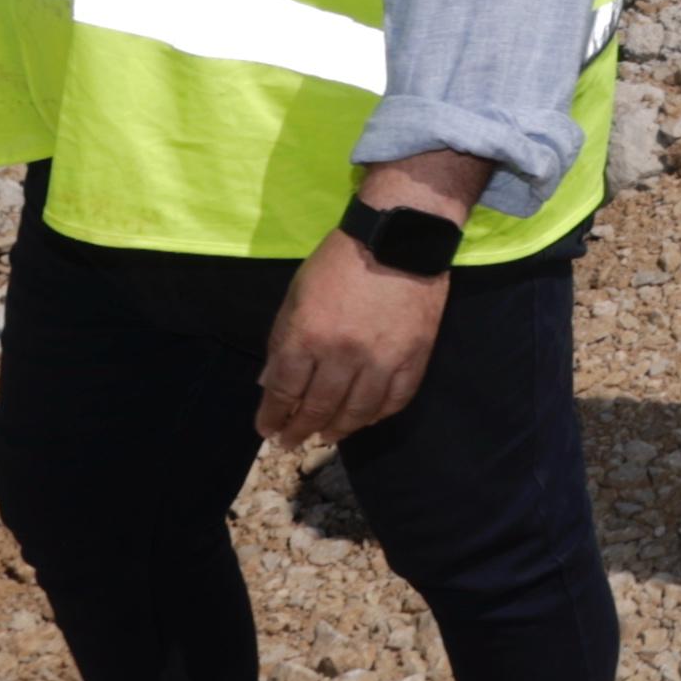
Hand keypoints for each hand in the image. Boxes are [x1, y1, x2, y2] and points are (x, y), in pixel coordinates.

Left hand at [260, 223, 452, 445]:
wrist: (398, 238)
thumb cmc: (339, 261)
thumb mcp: (297, 293)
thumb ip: (282, 340)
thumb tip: (270, 382)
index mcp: (307, 336)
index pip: (284, 391)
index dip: (273, 416)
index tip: (267, 430)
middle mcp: (342, 355)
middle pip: (318, 408)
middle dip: (300, 430)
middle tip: (292, 442)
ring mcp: (381, 360)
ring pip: (357, 413)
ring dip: (338, 430)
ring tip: (327, 436)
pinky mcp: (413, 358)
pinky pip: (394, 401)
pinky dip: (377, 416)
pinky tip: (364, 418)